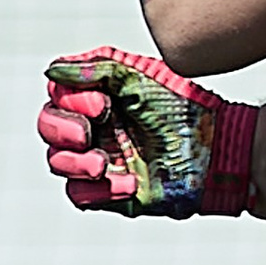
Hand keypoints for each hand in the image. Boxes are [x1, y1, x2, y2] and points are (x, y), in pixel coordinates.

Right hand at [40, 50, 258, 217]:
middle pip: (48, 128)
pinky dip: (97, 191)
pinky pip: (79, 196)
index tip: (103, 104)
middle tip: (88, 134)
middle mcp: (94, 127)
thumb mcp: (139, 77)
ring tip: (104, 164)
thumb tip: (51, 72)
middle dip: (61, 130)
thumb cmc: (184, 108)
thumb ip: (95, 68)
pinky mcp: (110, 192)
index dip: (69, 101)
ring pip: (58, 162)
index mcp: (97, 97)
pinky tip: (130, 184)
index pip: (57, 97)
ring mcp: (100, 159)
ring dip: (75, 162)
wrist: (217, 149)